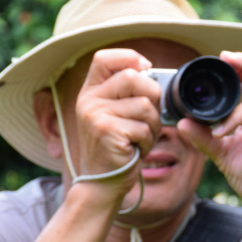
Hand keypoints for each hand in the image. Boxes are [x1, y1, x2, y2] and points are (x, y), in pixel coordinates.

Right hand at [73, 49, 161, 195]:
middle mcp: (89, 100)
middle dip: (152, 96)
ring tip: (139, 138)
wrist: (102, 183)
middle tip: (148, 117)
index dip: (129, 57)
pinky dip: (147, 141)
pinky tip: (135, 149)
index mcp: (90, 92)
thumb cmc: (117, 148)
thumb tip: (151, 70)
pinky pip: (144, 127)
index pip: (104, 58)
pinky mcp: (107, 131)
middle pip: (133, 77)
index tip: (146, 68)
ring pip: (144, 105)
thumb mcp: (116, 115)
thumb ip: (127, 93)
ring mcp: (96, 115)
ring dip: (152, 125)